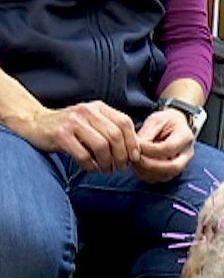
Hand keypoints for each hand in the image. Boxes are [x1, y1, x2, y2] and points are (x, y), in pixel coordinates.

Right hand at [20, 101, 140, 172]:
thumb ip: (110, 130)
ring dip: (107, 163)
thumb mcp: (92, 122)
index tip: (134, 157)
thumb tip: (135, 151)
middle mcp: (87, 111)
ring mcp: (73, 122)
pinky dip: (92, 166)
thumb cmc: (70, 127)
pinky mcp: (61, 135)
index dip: (133, 142)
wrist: (35, 123)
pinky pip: (84, 155)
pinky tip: (92, 169)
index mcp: (98, 107)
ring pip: (102, 146)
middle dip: (122, 156)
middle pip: (115, 136)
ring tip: (107, 170)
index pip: (125, 123)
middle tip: (121, 167)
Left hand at [133, 108, 194, 183]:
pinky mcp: (173, 171)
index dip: (150, 149)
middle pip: (173, 167)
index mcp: (185, 136)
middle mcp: (187, 153)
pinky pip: (160, 178)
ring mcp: (182, 164)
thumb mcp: (156, 120)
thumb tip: (136, 148)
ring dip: (146, 171)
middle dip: (150, 165)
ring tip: (134, 160)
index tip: (136, 145)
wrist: (174, 126)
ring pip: (166, 175)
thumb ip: (147, 134)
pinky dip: (146, 174)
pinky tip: (138, 165)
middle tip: (134, 158)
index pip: (169, 148)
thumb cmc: (165, 121)